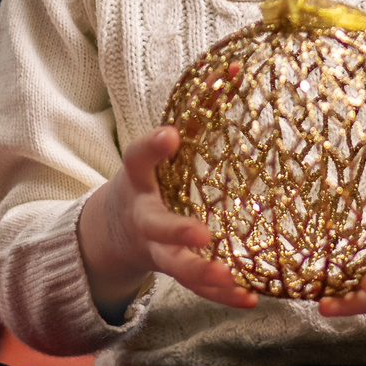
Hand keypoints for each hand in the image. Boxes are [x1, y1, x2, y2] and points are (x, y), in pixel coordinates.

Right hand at [77, 126, 258, 316]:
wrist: (115, 230)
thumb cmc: (151, 177)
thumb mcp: (161, 147)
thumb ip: (198, 110)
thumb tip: (241, 66)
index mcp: (139, 181)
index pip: (138, 160)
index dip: (152, 148)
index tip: (171, 135)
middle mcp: (145, 218)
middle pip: (157, 226)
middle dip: (178, 232)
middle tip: (202, 235)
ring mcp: (159, 251)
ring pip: (178, 268)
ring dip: (204, 274)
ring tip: (231, 277)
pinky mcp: (177, 273)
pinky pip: (199, 289)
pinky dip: (224, 296)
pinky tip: (250, 299)